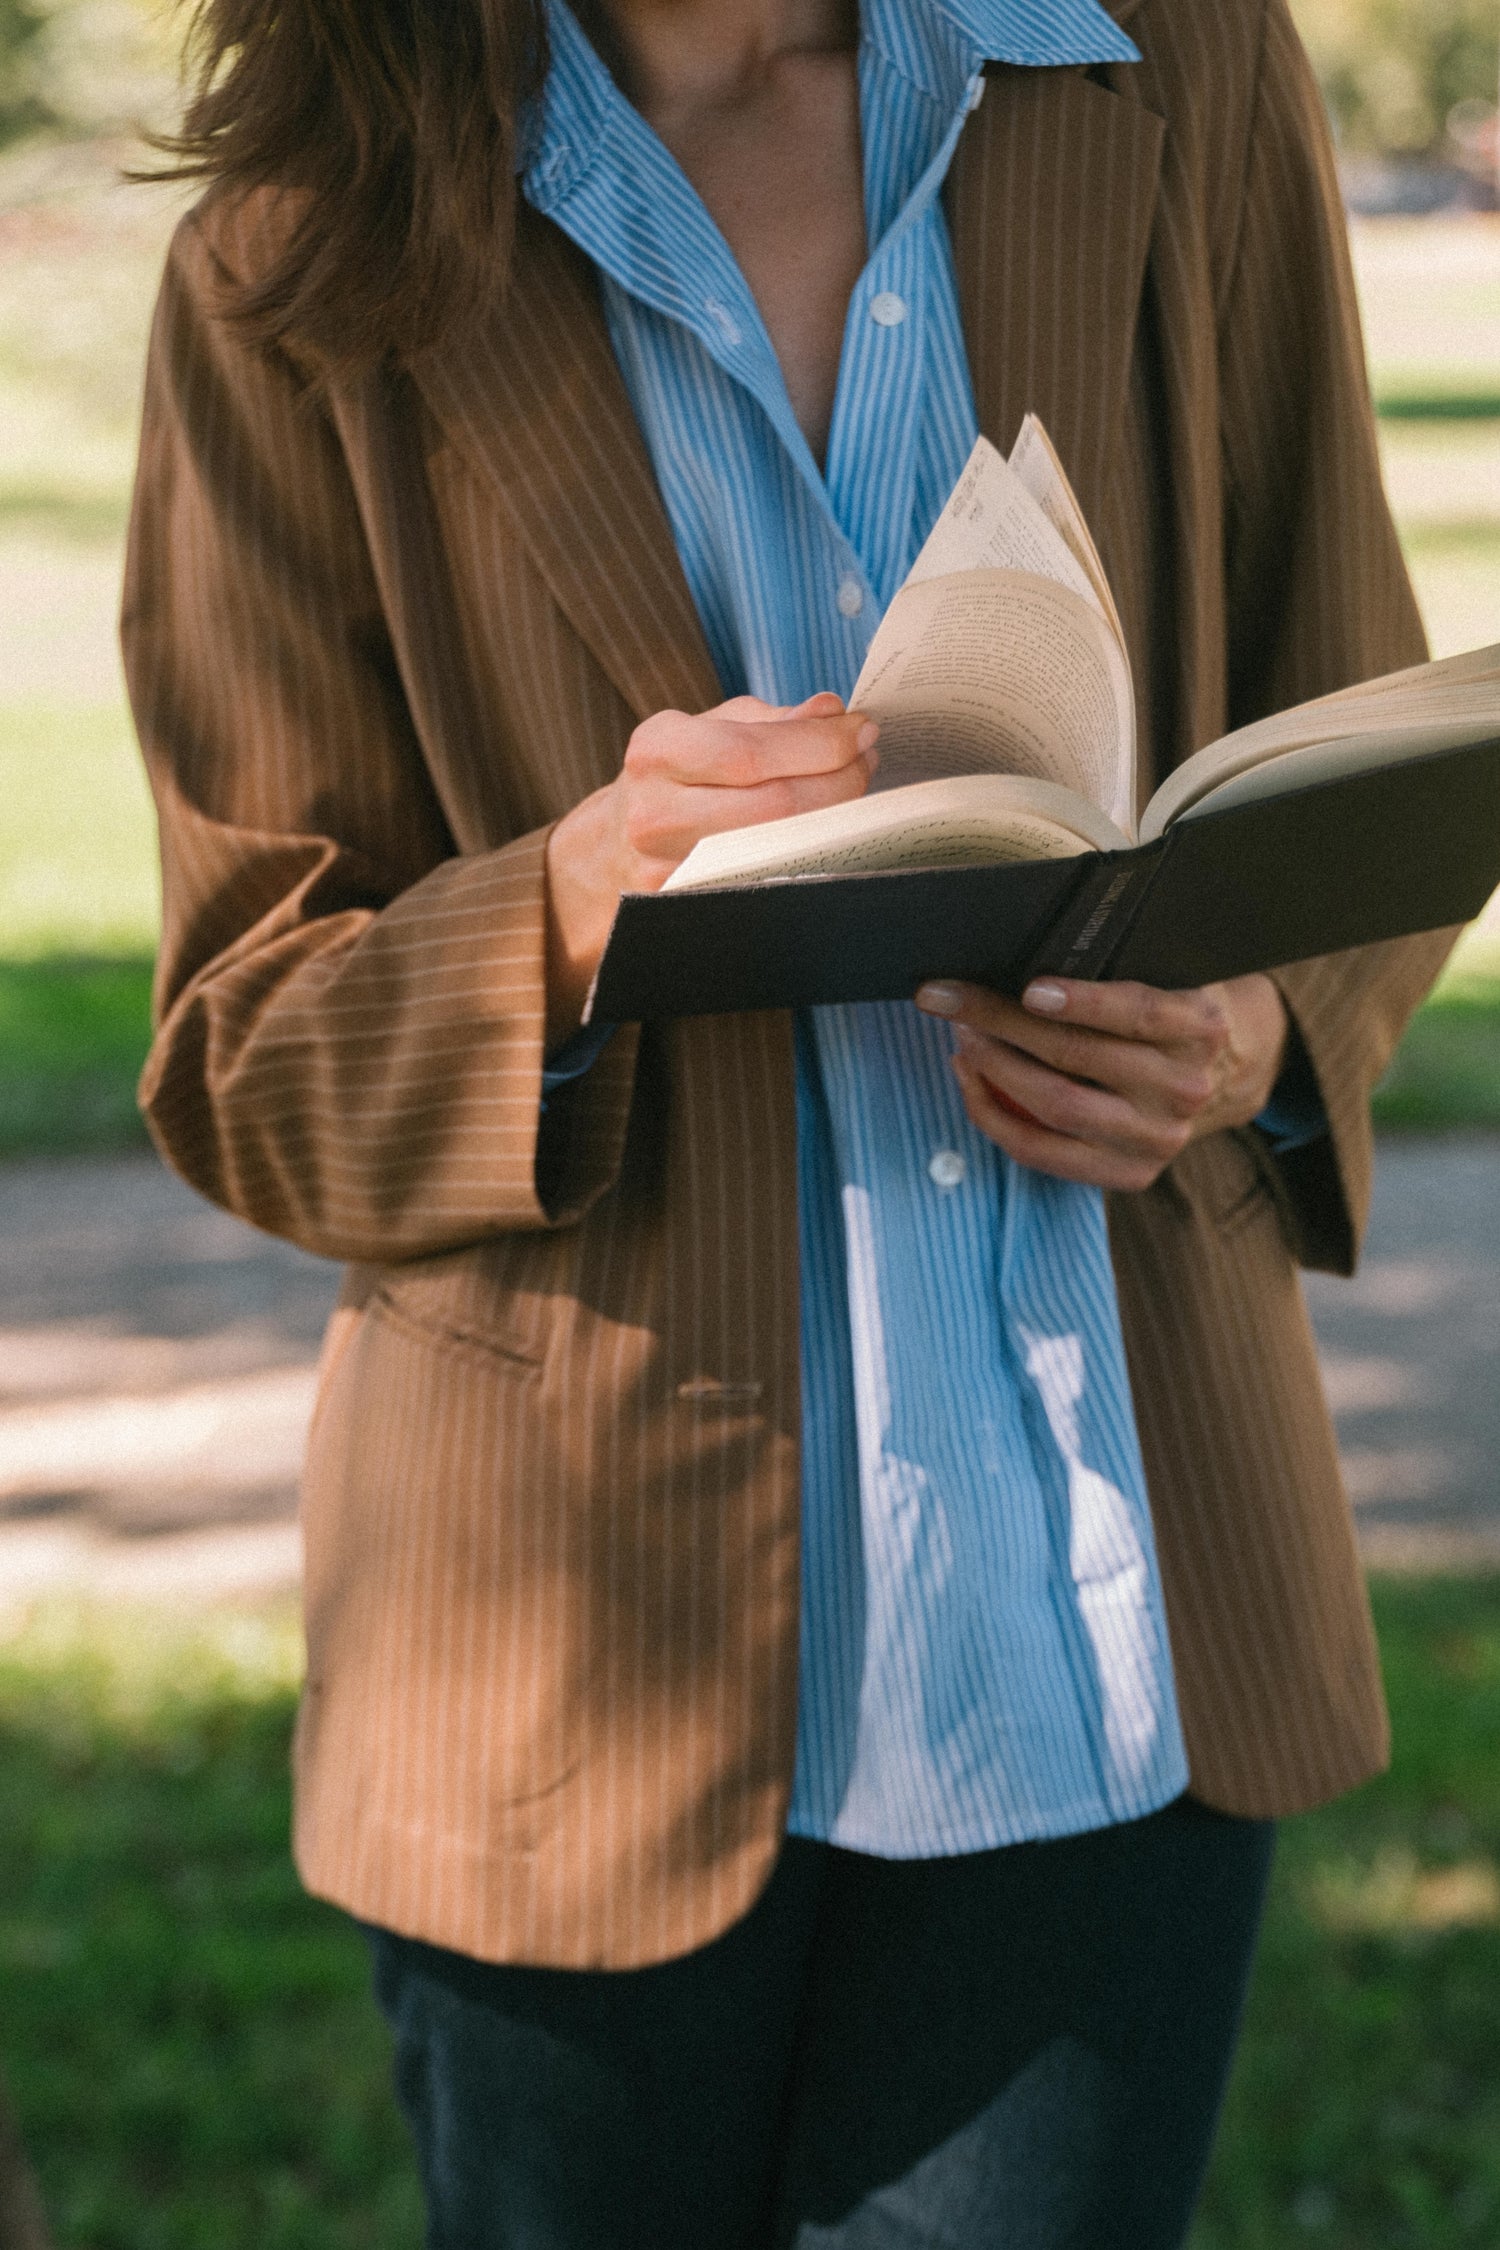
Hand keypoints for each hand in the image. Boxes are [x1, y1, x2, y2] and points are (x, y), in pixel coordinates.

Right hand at [545, 692, 877, 1043]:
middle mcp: (654, 812)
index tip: (863, 730)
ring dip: (832, 821)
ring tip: (855, 793)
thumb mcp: (705, 731)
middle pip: (773, 807)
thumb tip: (831, 712)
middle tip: (868, 761)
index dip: (821, 744)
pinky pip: (763, 882)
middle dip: (839, 781)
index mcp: (658, 750)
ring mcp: (667, 870)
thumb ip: (769, 721)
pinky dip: (805, 858)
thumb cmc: (673, 779)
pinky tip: (828, 836)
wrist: (611, 849)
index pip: (754, 751)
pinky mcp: (686, 907)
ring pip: (775, 850)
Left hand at [914, 973, 1289, 1191]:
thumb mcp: (1168, 974)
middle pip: (1079, 1058)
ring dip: (993, 1068)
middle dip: (1004, 1023)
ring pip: (1056, 1107)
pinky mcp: (1130, 1174)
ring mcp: (1159, 1138)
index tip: (1029, 988)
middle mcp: (1186, 1088)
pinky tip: (970, 1080)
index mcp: (1202, 1028)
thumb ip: (1121, 964)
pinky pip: (1043, 1152)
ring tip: (961, 1033)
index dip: (1083, 1001)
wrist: (1221, 1074)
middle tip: (952, 997)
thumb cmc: (1168, 1008)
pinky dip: (995, 1115)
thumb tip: (1029, 941)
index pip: (1139, 1012)